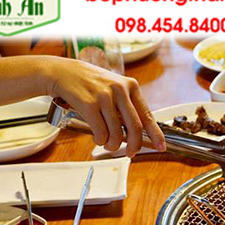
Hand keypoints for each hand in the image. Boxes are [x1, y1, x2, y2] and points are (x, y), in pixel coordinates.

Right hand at [44, 57, 165, 156]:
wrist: (62, 72)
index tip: (161, 146)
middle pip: (134, 127)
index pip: (147, 114)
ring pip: (117, 133)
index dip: (156, 134)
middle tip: (131, 152)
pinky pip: (101, 132)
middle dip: (134, 145)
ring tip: (108, 144)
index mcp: (130, 86)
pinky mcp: (89, 104)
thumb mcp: (114, 86)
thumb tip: (139, 131)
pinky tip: (98, 138)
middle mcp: (119, 89)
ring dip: (113, 145)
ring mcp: (104, 96)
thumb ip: (127, 105)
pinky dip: (100, 141)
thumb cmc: (90, 83)